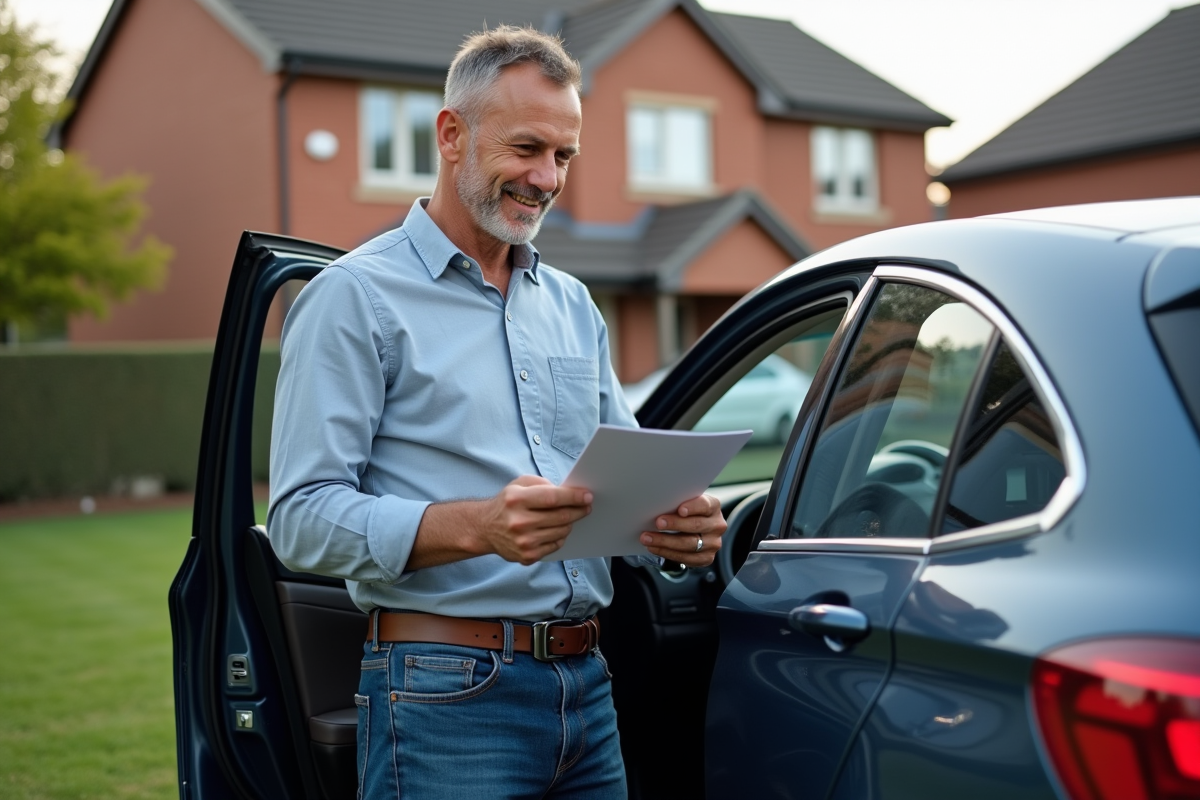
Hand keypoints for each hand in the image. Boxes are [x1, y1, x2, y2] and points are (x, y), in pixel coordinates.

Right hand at [476, 475, 592, 564]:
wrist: (485, 528)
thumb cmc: (507, 504)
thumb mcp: (519, 484)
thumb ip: (543, 484)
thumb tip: (568, 493)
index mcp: (516, 500)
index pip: (553, 498)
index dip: (574, 497)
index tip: (588, 496)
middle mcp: (519, 522)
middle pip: (561, 517)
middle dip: (578, 510)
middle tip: (587, 506)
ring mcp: (523, 542)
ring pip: (561, 532)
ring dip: (569, 523)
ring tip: (569, 517)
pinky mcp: (527, 556)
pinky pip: (555, 545)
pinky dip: (560, 536)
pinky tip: (556, 529)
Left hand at [638, 494, 726, 567]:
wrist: (696, 531)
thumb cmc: (687, 513)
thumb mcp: (686, 504)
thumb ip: (678, 503)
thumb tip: (657, 504)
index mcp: (713, 507)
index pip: (705, 505)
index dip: (693, 507)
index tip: (680, 509)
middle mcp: (717, 525)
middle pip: (696, 525)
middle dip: (675, 524)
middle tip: (658, 523)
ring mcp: (713, 543)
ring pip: (689, 544)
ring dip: (665, 541)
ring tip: (647, 538)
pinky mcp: (706, 558)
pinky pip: (685, 558)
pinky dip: (666, 553)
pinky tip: (654, 548)